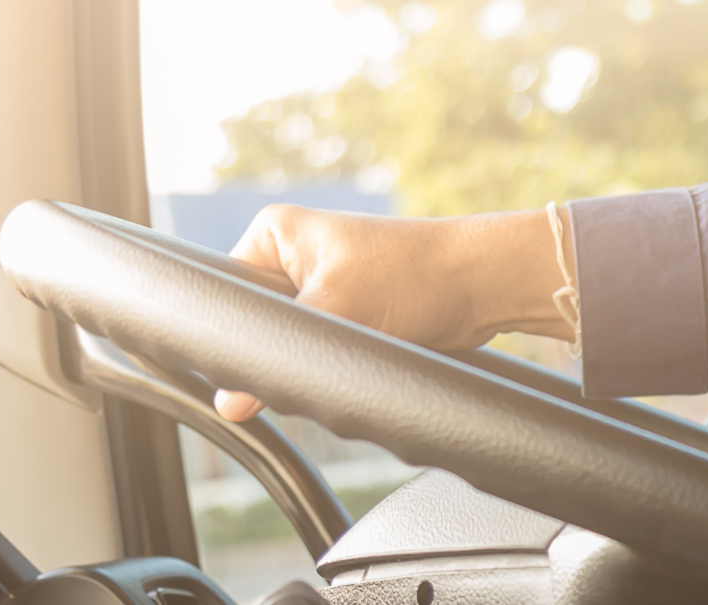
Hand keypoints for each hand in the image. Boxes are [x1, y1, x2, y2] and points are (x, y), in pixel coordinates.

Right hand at [211, 204, 568, 420]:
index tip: (245, 363)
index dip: (232, 332)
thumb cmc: (415, 273)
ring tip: (337, 355)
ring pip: (288, 347)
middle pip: (256, 326)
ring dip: (307, 363)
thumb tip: (232, 403)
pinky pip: (319, 357)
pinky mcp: (347, 323)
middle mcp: (292, 261)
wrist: (481, 288)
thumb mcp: (336, 308)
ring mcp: (319, 294)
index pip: (225, 293)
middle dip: (276, 351)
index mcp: (274, 235)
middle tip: (305, 358)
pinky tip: (346, 370)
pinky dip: (330, 369)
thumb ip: (281, 352)